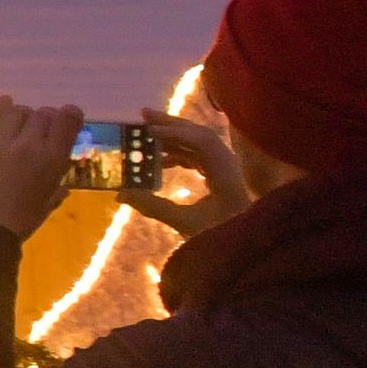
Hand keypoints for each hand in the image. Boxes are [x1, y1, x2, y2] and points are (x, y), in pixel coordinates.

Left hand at [0, 96, 82, 241]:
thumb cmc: (20, 222)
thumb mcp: (47, 205)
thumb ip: (57, 191)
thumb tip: (63, 188)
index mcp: (53, 160)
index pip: (67, 119)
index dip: (68, 115)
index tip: (66, 118)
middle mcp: (30, 145)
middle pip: (41, 114)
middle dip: (43, 120)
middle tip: (38, 130)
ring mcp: (1, 143)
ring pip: (16, 112)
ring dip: (22, 116)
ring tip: (19, 126)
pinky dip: (0, 106)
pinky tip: (4, 103)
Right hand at [120, 111, 235, 235]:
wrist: (245, 251)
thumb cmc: (220, 240)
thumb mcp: (185, 224)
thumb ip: (153, 206)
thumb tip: (120, 193)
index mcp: (226, 175)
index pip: (203, 142)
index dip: (175, 134)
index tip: (148, 131)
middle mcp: (229, 166)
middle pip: (201, 136)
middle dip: (172, 125)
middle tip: (143, 116)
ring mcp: (227, 171)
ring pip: (200, 145)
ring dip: (174, 138)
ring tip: (147, 135)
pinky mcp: (222, 178)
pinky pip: (200, 157)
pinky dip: (180, 154)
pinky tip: (161, 160)